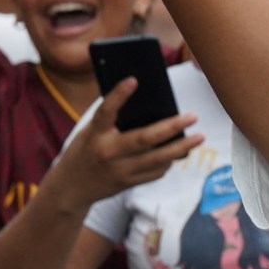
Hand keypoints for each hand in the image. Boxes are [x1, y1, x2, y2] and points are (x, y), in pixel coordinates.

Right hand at [47, 80, 202, 211]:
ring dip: (180, 148)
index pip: (105, 111)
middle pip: (144, 139)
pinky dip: (168, 162)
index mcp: (94, 134)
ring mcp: (119, 170)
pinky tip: (177, 153)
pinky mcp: (128, 184)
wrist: (70, 189)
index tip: (133, 79)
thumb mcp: (90, 133)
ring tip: (199, 137)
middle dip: (171, 127)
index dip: (118, 95)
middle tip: (192, 116)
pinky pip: (154, 172)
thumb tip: (147, 105)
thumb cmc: (84, 151)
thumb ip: (112, 122)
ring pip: (157, 159)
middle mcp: (108, 152)